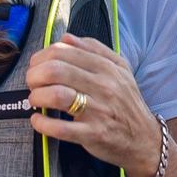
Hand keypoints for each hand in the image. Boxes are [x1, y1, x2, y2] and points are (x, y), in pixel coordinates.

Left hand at [24, 34, 162, 176]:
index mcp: (107, 68)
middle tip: (32, 83)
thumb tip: (66, 38)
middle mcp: (104, 86)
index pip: (64, 51)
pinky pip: (61, 129)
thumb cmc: (126, 103)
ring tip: (35, 100)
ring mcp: (99, 111)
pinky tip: (37, 120)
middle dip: (35, 75)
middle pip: (56, 70)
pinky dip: (42, 124)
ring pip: (57, 95)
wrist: (145, 139)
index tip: (36, 66)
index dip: (41, 57)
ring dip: (37, 96)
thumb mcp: (120, 70)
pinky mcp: (94, 134)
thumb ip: (94, 50)